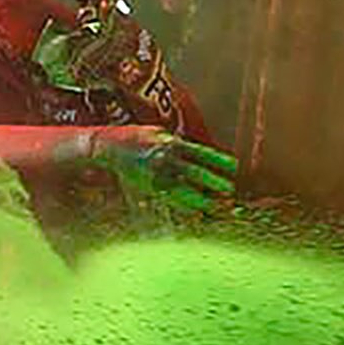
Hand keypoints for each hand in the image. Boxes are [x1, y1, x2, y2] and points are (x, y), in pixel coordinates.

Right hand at [101, 130, 238, 203]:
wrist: (108, 146)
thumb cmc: (137, 138)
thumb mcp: (159, 133)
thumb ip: (179, 143)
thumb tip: (200, 151)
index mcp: (170, 142)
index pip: (200, 152)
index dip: (218, 159)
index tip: (234, 166)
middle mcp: (164, 158)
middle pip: (194, 171)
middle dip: (213, 181)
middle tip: (230, 189)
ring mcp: (155, 173)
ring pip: (183, 188)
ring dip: (201, 197)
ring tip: (215, 204)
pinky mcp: (148, 186)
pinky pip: (169, 198)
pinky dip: (184, 205)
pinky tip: (195, 210)